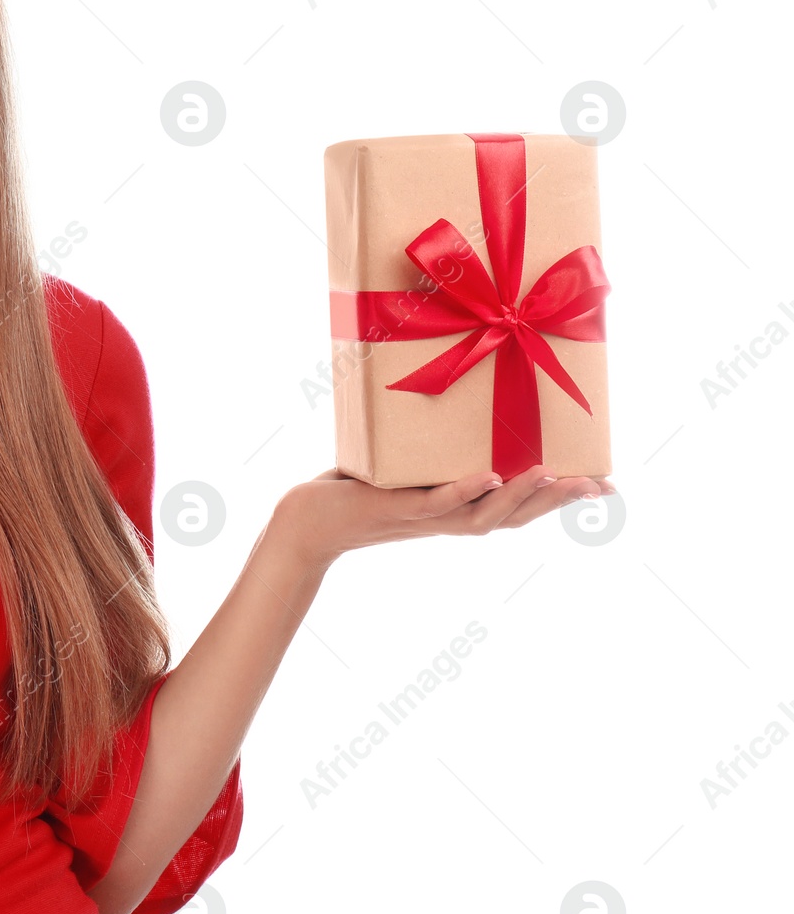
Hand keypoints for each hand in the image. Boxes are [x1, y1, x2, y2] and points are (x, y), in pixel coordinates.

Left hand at [269, 464, 617, 571]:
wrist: (306, 521)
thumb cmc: (354, 487)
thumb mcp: (404, 462)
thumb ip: (433, 443)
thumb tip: (459, 393)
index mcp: (456, 507)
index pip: (519, 507)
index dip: (561, 499)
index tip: (606, 486)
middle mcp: (447, 518)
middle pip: (514, 516)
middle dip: (558, 501)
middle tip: (600, 485)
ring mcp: (423, 517)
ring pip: (483, 514)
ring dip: (520, 496)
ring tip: (554, 475)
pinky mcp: (394, 509)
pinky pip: (435, 502)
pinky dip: (463, 490)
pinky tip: (488, 477)